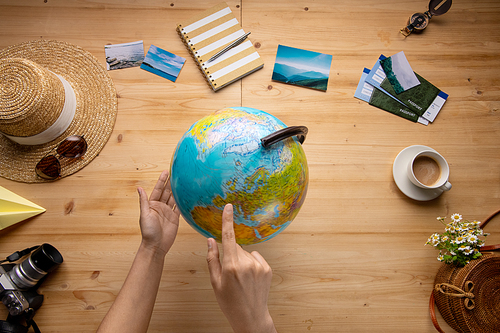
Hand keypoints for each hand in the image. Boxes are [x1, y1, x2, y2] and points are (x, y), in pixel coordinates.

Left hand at [137, 170, 179, 255]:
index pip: (158, 190)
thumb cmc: (148, 232)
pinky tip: (185, 195)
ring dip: (177, 190)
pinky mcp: (175, 218)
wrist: (156, 245)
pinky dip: (182, 201)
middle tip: (176, 173)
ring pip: (173, 198)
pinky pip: (179, 207)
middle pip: (167, 192)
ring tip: (182, 181)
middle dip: (171, 183)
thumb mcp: (144, 215)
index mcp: (152, 205)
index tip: (166, 172)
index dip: (162, 181)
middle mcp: (160, 207)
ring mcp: (168, 212)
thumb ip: (143, 201)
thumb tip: (139, 188)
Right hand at [206, 204, 276, 332]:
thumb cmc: (229, 302)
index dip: (227, 220)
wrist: (251, 317)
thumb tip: (210, 240)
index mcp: (231, 266)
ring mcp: (259, 265)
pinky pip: (256, 257)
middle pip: (236, 247)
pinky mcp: (267, 268)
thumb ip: (212, 259)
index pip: (228, 237)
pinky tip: (250, 278)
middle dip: (231, 254)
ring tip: (241, 279)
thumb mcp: (215, 282)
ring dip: (242, 260)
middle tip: (230, 273)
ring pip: (246, 253)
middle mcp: (246, 263)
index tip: (229, 207)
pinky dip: (252, 264)